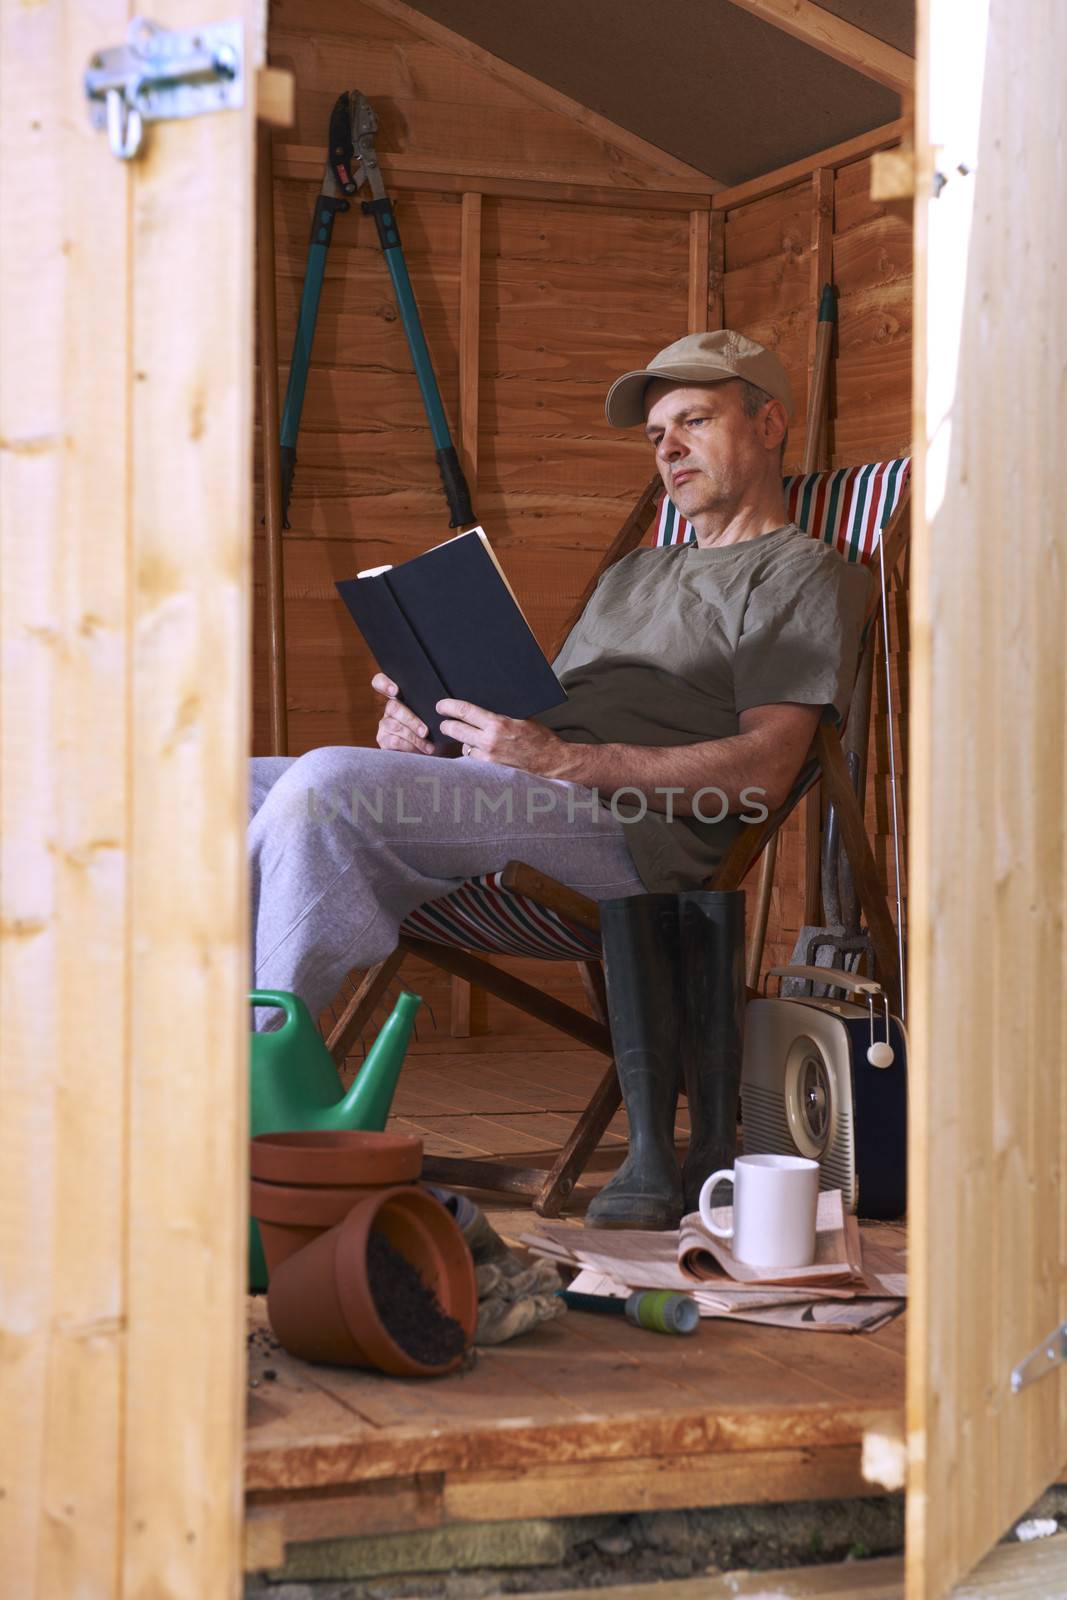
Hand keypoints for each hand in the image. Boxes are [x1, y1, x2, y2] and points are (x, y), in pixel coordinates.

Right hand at [372, 673, 434, 754]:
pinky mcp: (383, 740)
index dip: (384, 683)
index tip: (395, 691)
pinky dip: (409, 746)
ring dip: (414, 737)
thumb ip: (430, 706)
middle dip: (411, 720)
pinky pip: (394, 741)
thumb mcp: (433, 716)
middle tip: (425, 731)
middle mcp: (390, 709)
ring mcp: (384, 724)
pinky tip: (420, 751)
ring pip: (395, 726)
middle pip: (393, 707)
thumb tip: (441, 703)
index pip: (381, 682)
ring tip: (428, 746)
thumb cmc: (434, 731)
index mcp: (401, 697)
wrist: (433, 752)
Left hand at [436, 698, 563, 773]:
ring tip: (472, 739)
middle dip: (447, 725)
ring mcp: (488, 759)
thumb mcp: (520, 718)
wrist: (552, 762)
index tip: (440, 705)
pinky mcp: (489, 772)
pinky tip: (482, 753)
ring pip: (463, 746)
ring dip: (464, 742)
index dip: (448, 707)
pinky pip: (473, 760)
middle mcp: (489, 742)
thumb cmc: (540, 739)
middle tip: (445, 723)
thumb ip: (499, 716)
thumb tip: (479, 711)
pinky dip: (474, 755)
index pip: (464, 711)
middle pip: (455, 730)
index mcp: (497, 724)